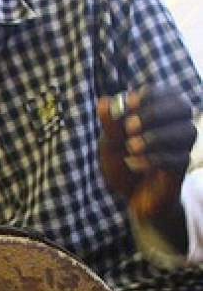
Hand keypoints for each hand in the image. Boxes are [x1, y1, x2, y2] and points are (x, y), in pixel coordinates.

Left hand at [98, 86, 195, 220]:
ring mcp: (182, 146)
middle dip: (155, 113)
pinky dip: (155, 159)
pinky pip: (179, 157)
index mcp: (160, 111)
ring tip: (131, 147)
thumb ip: (109, 124)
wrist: (130, 197)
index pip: (164, 92)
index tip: (129, 103)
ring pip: (186, 131)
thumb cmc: (122, 163)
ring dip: (157, 136)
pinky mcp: (182, 167)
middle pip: (182, 106)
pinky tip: (135, 165)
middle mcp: (176, 124)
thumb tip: (104, 100)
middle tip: (130, 126)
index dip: (149, 95)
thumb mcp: (110, 144)